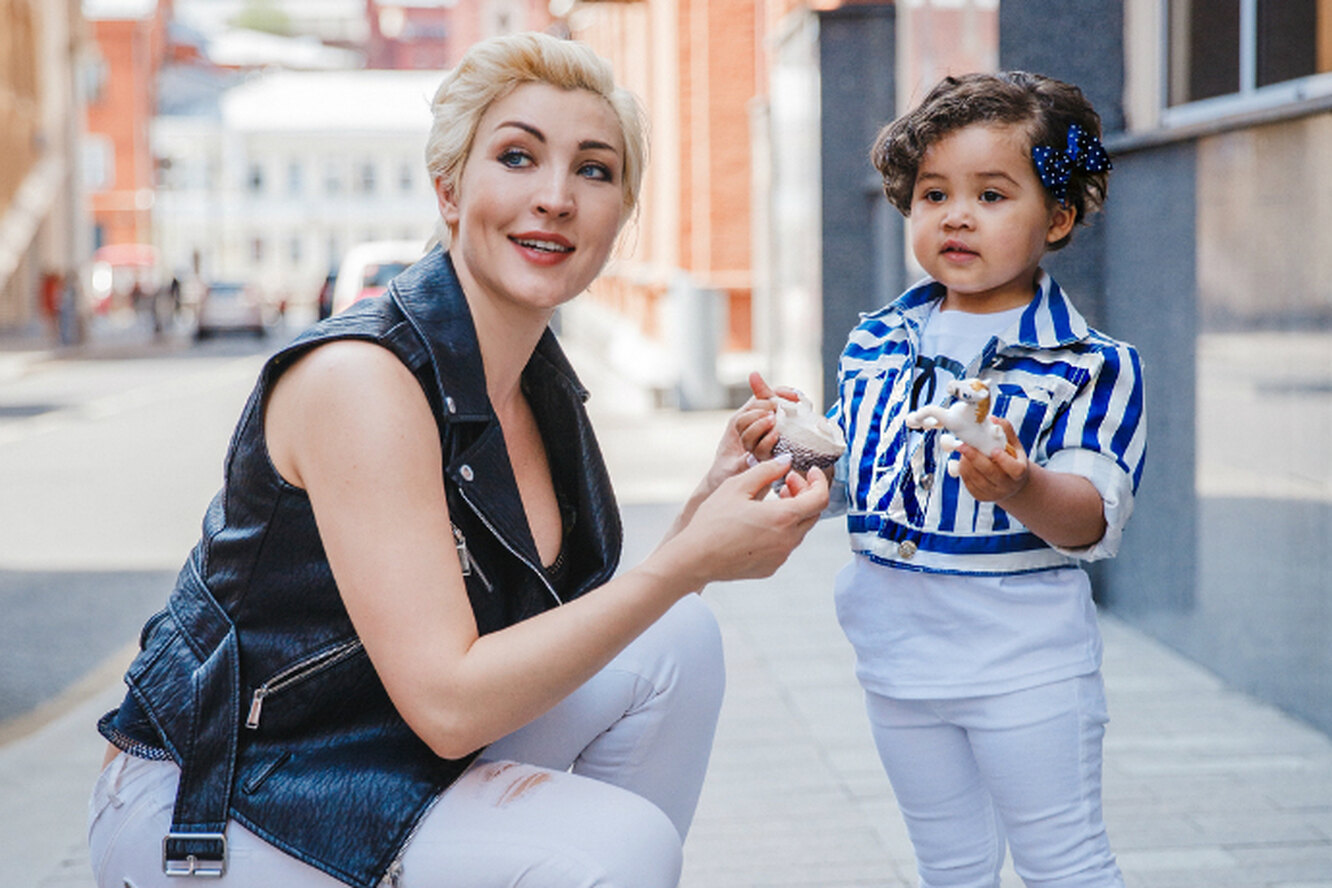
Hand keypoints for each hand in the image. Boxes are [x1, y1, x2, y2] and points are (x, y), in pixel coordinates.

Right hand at [673, 453, 828, 584]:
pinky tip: (761, 522)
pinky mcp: (771, 567)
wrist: (695, 558)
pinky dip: (782, 529)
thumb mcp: (737, 486)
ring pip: (799, 529)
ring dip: (794, 511)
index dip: (820, 481)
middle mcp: (788, 540)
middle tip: (787, 481)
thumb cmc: (713, 522)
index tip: (810, 471)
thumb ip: (767, 470)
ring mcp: (780, 557)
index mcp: (783, 517)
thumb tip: (786, 461)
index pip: (820, 498)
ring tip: (774, 499)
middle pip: (813, 513)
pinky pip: (785, 545)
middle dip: (805, 493)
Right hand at [734, 371, 799, 461]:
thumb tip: (753, 374)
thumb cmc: (790, 426)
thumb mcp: (779, 406)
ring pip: (747, 437)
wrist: (808, 449)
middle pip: (741, 422)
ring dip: (760, 425)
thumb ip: (767, 392)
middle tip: (774, 408)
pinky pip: (761, 450)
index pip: (748, 408)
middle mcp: (750, 435)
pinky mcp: (767, 459)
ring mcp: (757, 448)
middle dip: (757, 412)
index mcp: (752, 421)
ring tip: (773, 419)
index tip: (779, 399)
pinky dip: (768, 440)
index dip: (761, 401)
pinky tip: (777, 433)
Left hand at [954, 416, 1028, 502]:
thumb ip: (1005, 432)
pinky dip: (964, 471)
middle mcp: (1008, 485)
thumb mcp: (1014, 445)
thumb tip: (992, 419)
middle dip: (975, 458)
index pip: (1015, 470)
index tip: (994, 450)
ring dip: (966, 463)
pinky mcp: (982, 497)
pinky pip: (969, 484)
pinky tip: (964, 461)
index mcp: (1019, 472)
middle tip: (962, 445)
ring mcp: (994, 493)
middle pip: (991, 474)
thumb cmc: (1012, 459)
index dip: (1004, 461)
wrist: (1011, 483)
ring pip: (977, 479)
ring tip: (963, 450)